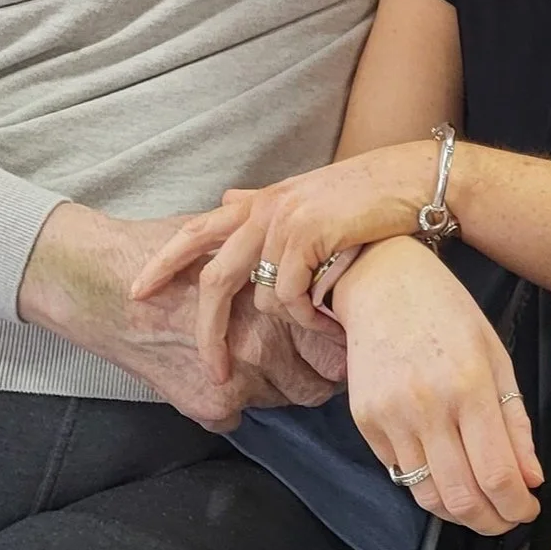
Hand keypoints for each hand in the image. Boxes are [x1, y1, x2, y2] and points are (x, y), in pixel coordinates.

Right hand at [18, 203, 344, 429]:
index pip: (336, 344)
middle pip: (320, 382)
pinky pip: (242, 415)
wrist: (103, 286)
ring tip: (259, 362)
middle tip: (306, 357)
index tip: (333, 337)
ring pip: (285, 401)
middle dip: (317, 371)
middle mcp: (264, 346)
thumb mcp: (229, 236)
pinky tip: (219, 371)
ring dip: (278, 386)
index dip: (336, 339)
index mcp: (277, 302)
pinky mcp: (210, 405)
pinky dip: (236, 398)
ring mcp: (238, 381)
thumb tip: (320, 260)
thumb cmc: (166, 253)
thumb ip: (275, 252)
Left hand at [128, 143, 439, 374]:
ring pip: (261, 296)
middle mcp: (264, 208)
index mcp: (259, 201)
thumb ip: (265, 206)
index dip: (162, 263)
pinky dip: (310, 315)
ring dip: (289, 321)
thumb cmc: (366, 198)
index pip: (195, 231)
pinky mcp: (308, 234)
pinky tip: (332, 313)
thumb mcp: (305, 196)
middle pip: (214, 279)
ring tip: (320, 320)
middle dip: (207, 330)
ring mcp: (284, 220)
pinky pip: (293, 297)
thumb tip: (226, 198)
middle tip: (214, 369)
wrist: (414, 180)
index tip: (137, 292)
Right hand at [331, 240, 541, 531]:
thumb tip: (531, 478)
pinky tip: (444, 471)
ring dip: (459, 514)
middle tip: (506, 517)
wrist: (381, 282)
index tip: (527, 509)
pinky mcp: (365, 422)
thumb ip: (515, 421)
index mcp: (469, 385)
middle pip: (462, 498)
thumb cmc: (445, 311)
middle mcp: (427, 406)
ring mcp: (390, 417)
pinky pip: (399, 474)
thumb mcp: (496, 355)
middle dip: (492, 522)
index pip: (497, 474)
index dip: (517, 507)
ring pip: (427, 497)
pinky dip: (427, 484)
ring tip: (479, 505)